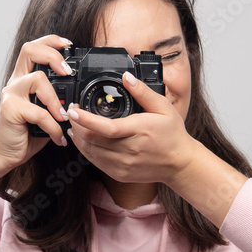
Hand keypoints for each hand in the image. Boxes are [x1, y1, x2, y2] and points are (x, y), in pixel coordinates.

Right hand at [0, 34, 72, 170]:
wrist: (6, 153)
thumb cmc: (27, 133)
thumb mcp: (47, 113)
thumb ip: (58, 101)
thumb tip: (81, 99)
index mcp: (24, 78)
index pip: (34, 48)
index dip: (50, 41)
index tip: (68, 45)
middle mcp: (16, 82)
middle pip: (29, 50)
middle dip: (52, 55)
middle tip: (67, 72)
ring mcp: (11, 94)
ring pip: (36, 79)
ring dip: (55, 99)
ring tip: (64, 117)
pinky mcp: (10, 110)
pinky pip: (38, 113)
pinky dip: (53, 127)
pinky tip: (58, 138)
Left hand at [65, 71, 199, 184]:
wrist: (179, 164)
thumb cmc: (172, 135)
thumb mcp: (163, 107)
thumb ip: (143, 92)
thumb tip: (127, 77)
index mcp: (139, 131)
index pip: (106, 127)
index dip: (86, 120)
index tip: (73, 111)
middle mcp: (129, 150)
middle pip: (92, 140)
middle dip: (77, 126)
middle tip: (72, 113)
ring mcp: (123, 164)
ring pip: (91, 152)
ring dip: (78, 139)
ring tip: (74, 125)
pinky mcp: (119, 174)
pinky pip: (96, 162)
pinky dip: (86, 150)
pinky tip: (83, 141)